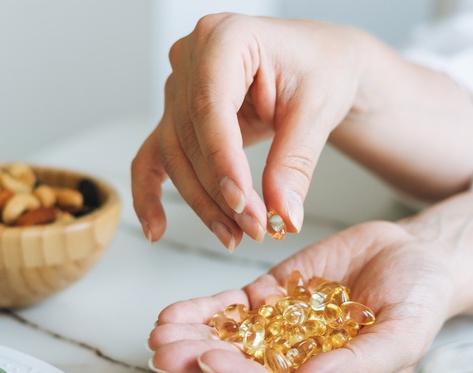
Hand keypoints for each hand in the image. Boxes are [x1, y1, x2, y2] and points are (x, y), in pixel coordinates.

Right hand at [131, 14, 366, 249]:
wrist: (321, 64)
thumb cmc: (321, 69)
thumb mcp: (318, 111)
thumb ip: (295, 163)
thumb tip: (283, 215)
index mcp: (226, 37)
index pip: (210, 105)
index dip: (222, 160)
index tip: (242, 203)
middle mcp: (192, 56)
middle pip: (190, 136)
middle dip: (220, 191)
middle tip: (254, 228)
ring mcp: (180, 86)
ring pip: (175, 154)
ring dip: (202, 202)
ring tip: (235, 235)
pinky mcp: (178, 115)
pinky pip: (154, 155)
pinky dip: (151, 192)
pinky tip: (157, 228)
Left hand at [147, 221, 454, 372]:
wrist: (415, 255)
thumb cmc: (420, 301)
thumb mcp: (402, 335)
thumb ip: (357, 366)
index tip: (211, 362)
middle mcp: (298, 364)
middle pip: (241, 370)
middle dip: (200, 361)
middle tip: (166, 351)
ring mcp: (281, 330)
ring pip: (229, 340)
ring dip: (192, 338)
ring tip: (161, 332)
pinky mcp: (272, 298)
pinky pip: (232, 308)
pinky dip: (203, 310)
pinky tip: (175, 313)